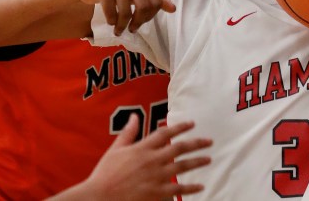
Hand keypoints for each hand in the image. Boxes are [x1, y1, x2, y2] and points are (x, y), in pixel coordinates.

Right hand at [51, 114, 211, 200]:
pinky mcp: (157, 193)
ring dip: (197, 162)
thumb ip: (128, 133)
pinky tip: (200, 187)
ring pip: (182, 167)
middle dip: (196, 143)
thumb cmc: (105, 174)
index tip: (192, 123)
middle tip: (209, 141)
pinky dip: (190, 189)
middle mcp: (152, 160)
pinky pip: (178, 190)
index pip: (165, 133)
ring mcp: (156, 177)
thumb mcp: (115, 150)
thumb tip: (133, 116)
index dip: (180, 127)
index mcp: (142, 148)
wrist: (99, 197)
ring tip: (208, 159)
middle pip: (179, 148)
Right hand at [77, 0, 174, 35]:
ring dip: (122, 26)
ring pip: (126, 12)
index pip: (155, 3)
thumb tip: (173, 9)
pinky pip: (111, 12)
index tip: (140, 23)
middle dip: (137, 23)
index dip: (149, 17)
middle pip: (144, 7)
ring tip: (118, 30)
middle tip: (131, 29)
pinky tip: (110, 22)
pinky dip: (111, 21)